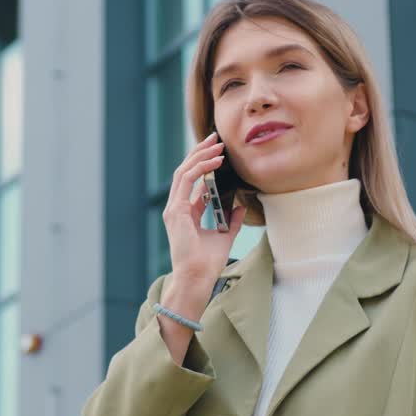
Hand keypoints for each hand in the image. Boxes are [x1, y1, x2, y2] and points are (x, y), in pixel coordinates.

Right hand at [162, 132, 248, 290]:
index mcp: (185, 213)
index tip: (219, 152)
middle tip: (216, 137)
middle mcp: (177, 208)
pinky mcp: (176, 211)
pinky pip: (188, 181)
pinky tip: (216, 161)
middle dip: (200, 152)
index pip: (193, 181)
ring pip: (184, 172)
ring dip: (200, 155)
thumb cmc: (208, 262)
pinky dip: (201, 168)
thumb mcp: (225, 235)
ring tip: (217, 144)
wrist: (198, 277)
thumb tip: (241, 205)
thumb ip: (231, 219)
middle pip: (185, 171)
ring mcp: (173, 209)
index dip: (204, 164)